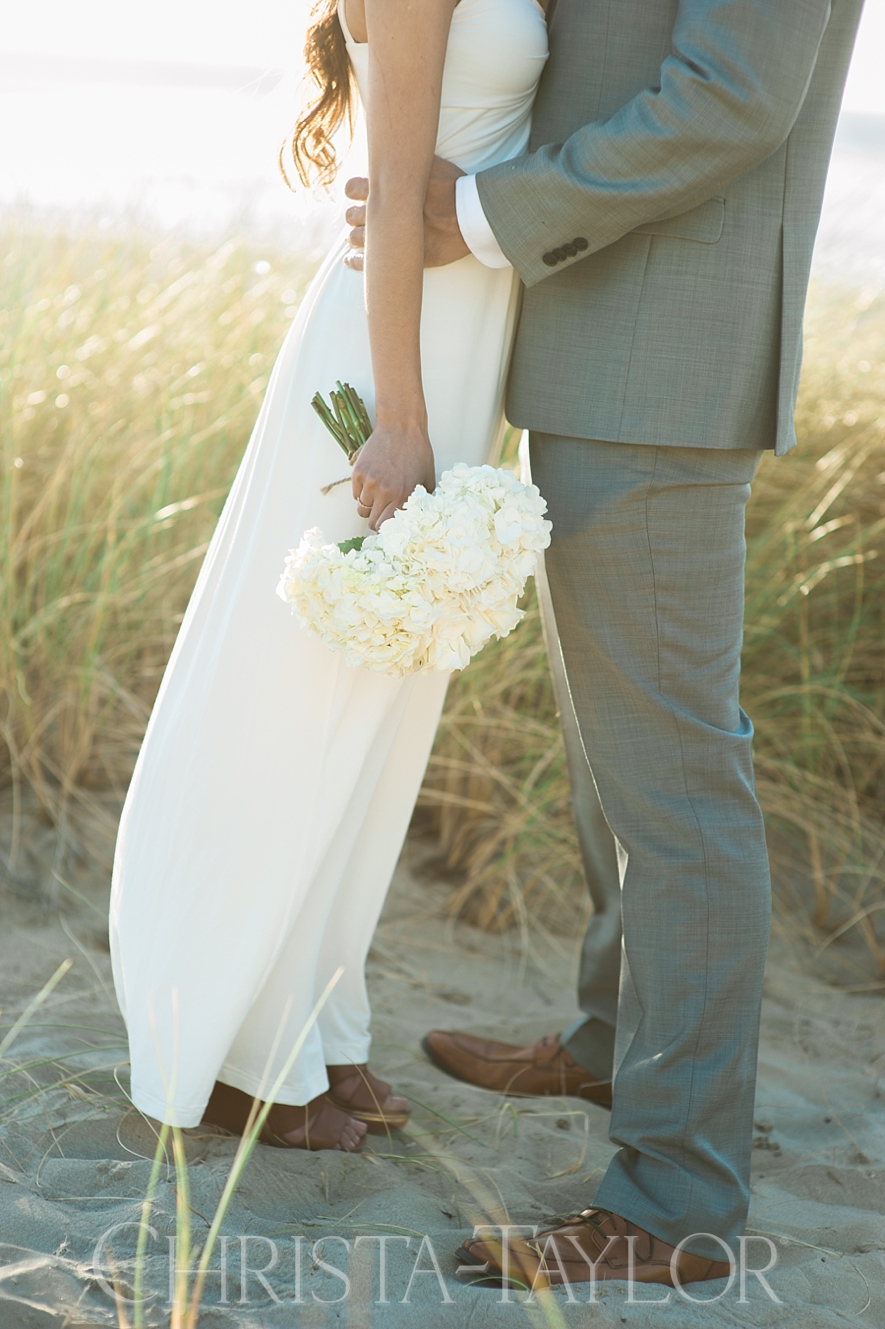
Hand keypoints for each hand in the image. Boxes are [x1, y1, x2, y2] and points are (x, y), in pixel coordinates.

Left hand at [343, 157, 469, 270]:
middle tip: (365, 218)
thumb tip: (403, 152)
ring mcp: (389, 236)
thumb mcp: (431, 164)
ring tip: (362, 238)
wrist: (470, 216)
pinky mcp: (399, 256)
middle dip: (356, 216)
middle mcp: (384, 212)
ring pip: (356, 238)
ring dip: (356, 237)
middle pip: (353, 215)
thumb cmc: (455, 188)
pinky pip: (367, 263)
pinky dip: (355, 261)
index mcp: (388, 188)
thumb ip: (410, 164)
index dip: (354, 191)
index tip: (360, 194)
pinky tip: (350, 260)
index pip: (353, 188)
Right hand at [351, 425, 435, 529]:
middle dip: (377, 519)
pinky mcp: (358, 473)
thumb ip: (420, 504)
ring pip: (362, 508)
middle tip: (383, 510)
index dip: (386, 529)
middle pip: (371, 522)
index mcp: (404, 497)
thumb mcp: (427, 481)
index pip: (386, 528)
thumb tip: (415, 523)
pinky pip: (356, 494)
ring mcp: (370, 482)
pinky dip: (362, 491)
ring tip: (380, 491)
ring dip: (370, 505)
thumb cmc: (417, 454)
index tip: (388, 526)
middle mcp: (385, 492)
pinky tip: (373, 479)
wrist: (401, 427)